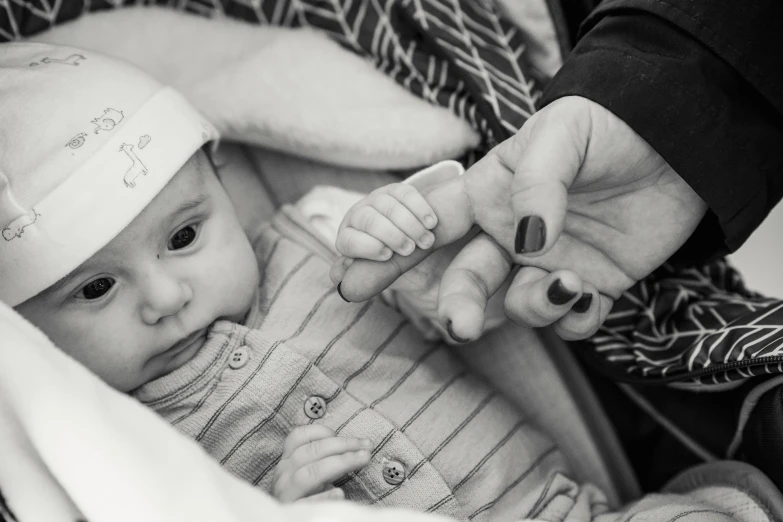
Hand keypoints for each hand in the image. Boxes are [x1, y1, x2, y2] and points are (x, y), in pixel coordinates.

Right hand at [273, 425, 371, 502]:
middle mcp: (283, 476)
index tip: (341, 433)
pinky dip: (324, 497)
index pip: (298, 438)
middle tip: (367, 445)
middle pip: (310, 452)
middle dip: (342, 445)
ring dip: (340, 462)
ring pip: (310, 473)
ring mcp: (286, 495)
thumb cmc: (307, 498)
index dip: (320, 431)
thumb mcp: (312, 475)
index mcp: (287, 463)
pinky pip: (308, 503)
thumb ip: (325, 461)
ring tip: (363, 459)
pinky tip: (340, 493)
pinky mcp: (293, 513)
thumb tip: (356, 448)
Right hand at [335, 97, 707, 339]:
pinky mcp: (593, 283)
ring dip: (533, 308)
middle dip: (456, 305)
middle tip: (457, 325)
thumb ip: (534, 185)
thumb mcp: (560, 134)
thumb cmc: (605, 124)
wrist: (675, 140)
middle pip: (466, 280)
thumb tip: (525, 242)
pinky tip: (587, 297)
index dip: (388, 257)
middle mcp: (510, 236)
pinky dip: (575, 320)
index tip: (351, 285)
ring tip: (565, 283)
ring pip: (517, 307)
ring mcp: (548, 263)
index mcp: (488, 197)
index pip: (428, 229)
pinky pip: (572, 320)